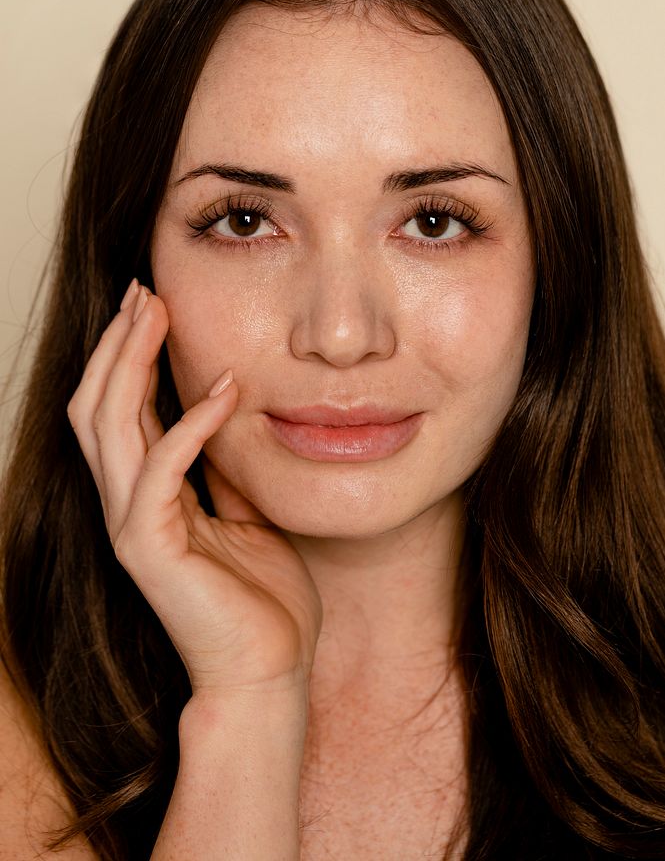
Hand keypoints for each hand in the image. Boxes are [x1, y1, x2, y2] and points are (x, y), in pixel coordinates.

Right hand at [67, 281, 322, 697]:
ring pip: (108, 426)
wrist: (268, 671)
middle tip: (145, 291)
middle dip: (117, 344)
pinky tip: (225, 388)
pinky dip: (191, 423)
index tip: (154, 305)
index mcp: (149, 495)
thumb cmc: (262, 598)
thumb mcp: (244, 514)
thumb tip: (227, 413)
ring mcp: (132, 526)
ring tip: (156, 311)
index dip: (130, 356)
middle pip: (98, 405)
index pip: (123, 411)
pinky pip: (162, 470)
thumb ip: (222, 468)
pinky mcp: (150, 549)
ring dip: (130, 363)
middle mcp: (127, 504)